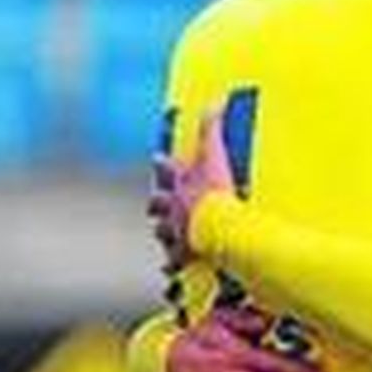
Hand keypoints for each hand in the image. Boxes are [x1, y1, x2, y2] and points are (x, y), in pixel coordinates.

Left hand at [147, 108, 235, 268]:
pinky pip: (175, 266)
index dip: (163, 165)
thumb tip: (216, 98)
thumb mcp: (214, 153)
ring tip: (166, 238)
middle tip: (154, 204)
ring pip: (164, 235)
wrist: (217, 229)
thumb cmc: (215, 193)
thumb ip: (213, 126)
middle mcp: (173, 211)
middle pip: (158, 206)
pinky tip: (170, 273)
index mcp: (181, 186)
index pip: (167, 171)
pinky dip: (173, 269)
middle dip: (157, 204)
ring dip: (165, 234)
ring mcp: (176, 236)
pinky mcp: (184, 259)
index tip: (158, 160)